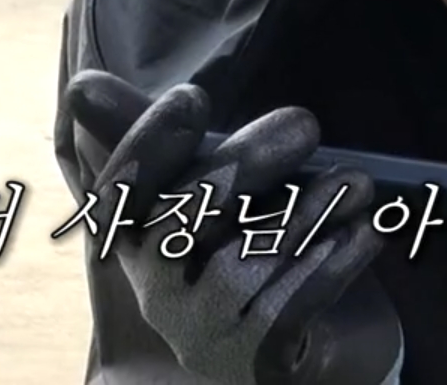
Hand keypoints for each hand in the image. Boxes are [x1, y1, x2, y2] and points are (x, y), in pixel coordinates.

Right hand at [65, 70, 403, 384]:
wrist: (278, 351)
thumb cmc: (237, 250)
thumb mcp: (203, 192)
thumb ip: (162, 139)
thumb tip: (85, 88)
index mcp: (133, 241)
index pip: (117, 190)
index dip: (149, 142)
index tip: (195, 97)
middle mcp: (153, 291)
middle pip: (176, 222)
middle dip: (243, 164)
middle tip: (305, 125)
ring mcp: (197, 332)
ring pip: (236, 269)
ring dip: (305, 216)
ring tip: (356, 182)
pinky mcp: (246, 363)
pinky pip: (283, 313)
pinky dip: (327, 269)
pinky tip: (362, 235)